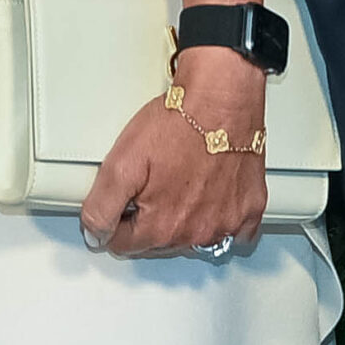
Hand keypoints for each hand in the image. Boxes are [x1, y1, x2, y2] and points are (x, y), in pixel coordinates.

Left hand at [77, 53, 270, 257]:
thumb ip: (102, 206)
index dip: (115, 220)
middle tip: (152, 182)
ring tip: (181, 181)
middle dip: (148, 219)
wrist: (221, 100)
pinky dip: (221, 219)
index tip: (123, 198)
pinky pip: (235, 233)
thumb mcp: (121, 162)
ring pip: (194, 238)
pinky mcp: (250, 210)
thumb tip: (95, 234)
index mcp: (161, 226)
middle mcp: (196, 234)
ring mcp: (226, 224)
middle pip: (158, 244)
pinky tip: (212, 196)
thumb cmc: (177, 124)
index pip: (123, 244)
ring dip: (183, 219)